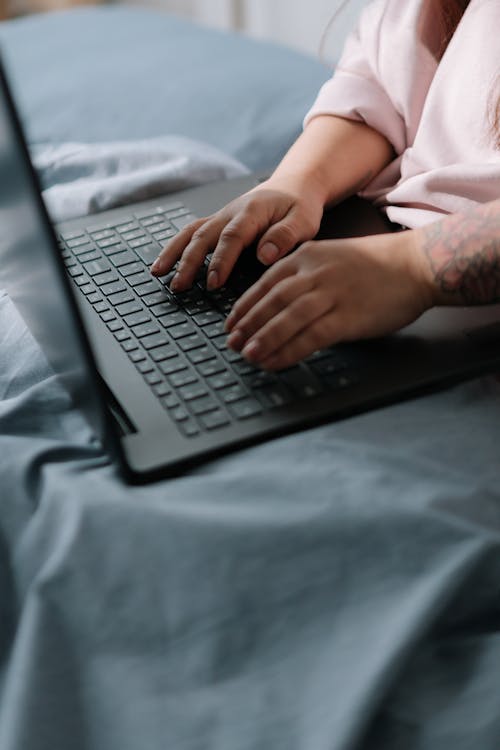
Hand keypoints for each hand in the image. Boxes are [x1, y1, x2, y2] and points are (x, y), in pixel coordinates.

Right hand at [150, 177, 323, 291]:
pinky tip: (164, 263)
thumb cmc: (299, 205)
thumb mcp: (304, 220)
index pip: (232, 237)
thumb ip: (286, 237)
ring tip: (158, 273)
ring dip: (173, 252)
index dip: (220, 260)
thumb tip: (265, 255)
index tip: (213, 282)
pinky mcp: (216, 223)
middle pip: (203, 235)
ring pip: (191, 232)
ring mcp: (220, 217)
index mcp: (252, 212)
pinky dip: (175, 247)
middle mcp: (230, 212)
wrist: (293, 185)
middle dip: (189, 262)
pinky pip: (191, 233)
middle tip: (179, 285)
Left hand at [224, 231, 433, 369]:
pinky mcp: (347, 316)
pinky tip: (275, 362)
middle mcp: (314, 273)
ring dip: (263, 339)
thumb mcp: (334, 256)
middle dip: (247, 325)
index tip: (231, 323)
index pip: (265, 283)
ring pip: (286, 319)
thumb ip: (307, 274)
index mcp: (308, 256)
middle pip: (270, 301)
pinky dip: (288, 351)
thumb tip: (282, 303)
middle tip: (232, 343)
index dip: (245, 306)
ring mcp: (330, 294)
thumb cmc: (379, 264)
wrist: (416, 264)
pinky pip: (310, 337)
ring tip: (247, 355)